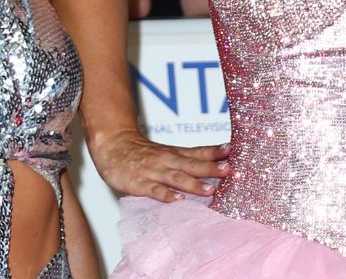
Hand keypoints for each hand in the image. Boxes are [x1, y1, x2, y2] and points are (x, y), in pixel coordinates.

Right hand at [88, 128, 229, 201]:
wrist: (113, 146)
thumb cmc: (143, 153)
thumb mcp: (168, 152)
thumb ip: (189, 159)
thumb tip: (216, 165)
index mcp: (176, 154)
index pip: (198, 152)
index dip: (215, 152)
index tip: (232, 151)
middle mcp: (168, 161)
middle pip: (192, 164)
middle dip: (211, 168)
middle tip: (228, 170)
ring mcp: (154, 172)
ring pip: (176, 178)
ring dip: (193, 184)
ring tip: (210, 190)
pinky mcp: (140, 183)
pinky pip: (154, 190)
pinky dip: (166, 195)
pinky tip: (177, 200)